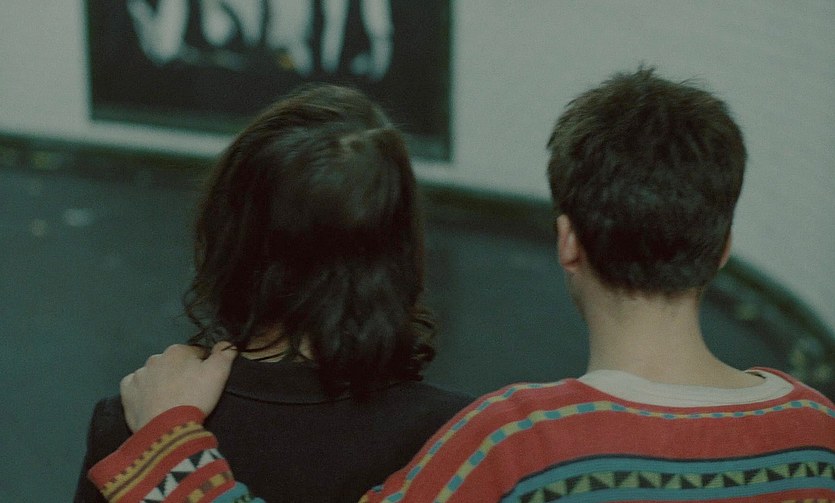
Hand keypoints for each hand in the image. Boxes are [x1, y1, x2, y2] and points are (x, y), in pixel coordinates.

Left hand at [120, 342, 236, 431]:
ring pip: (154, 374)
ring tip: (170, 401)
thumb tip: (226, 343)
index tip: (205, 382)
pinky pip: (136, 387)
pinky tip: (150, 402)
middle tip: (189, 393)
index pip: (196, 353)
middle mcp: (155, 358)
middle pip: (173, 363)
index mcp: (178, 351)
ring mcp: (139, 375)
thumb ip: (225, 354)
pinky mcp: (126, 392)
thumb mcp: (219, 373)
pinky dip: (143, 391)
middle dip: (180, 373)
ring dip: (161, 382)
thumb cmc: (195, 397)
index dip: (203, 366)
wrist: (167, 428)